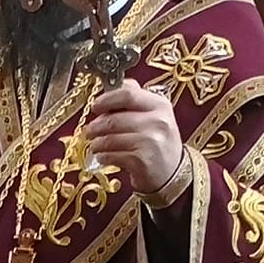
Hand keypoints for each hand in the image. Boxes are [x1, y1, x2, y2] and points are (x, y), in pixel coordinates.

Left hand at [80, 79, 190, 204]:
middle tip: (90, 130)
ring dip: (97, 143)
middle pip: (115, 119)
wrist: (174, 173)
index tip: (95, 106)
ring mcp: (150, 141)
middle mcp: (158, 121)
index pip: (127, 95)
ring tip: (95, 145)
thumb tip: (111, 88)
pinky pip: (113, 155)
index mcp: (160, 105)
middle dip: (96, 126)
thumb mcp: (156, 116)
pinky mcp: (142, 161)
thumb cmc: (160, 143)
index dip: (106, 99)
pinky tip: (103, 157)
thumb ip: (136, 99)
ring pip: (111, 138)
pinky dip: (103, 157)